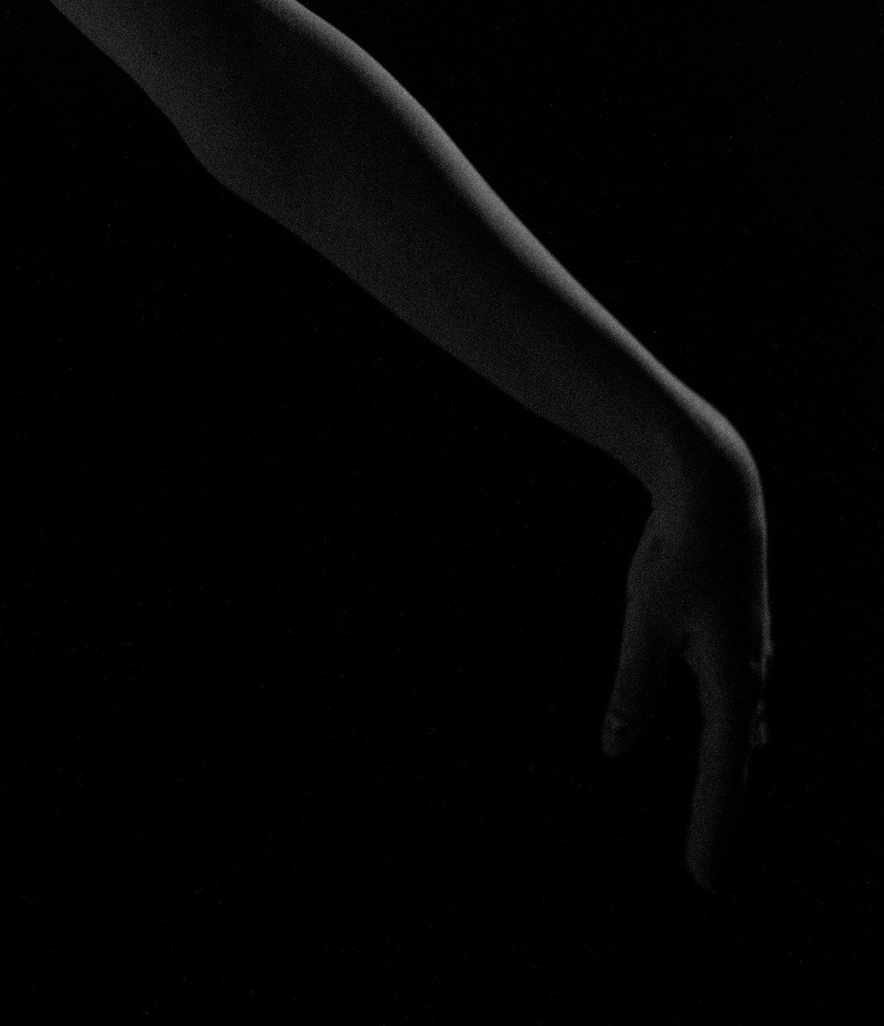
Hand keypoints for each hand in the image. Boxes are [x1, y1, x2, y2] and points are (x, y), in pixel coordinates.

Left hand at [603, 414, 771, 889]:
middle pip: (732, 764)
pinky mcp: (741, 633)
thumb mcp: (646, 619)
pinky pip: (741, 698)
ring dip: (727, 775)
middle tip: (707, 878)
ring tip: (719, 819)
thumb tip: (617, 749)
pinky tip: (752, 741)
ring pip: (739, 730)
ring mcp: (750, 655)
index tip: (703, 882)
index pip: (719, 775)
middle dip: (718, 816)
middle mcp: (750, 676)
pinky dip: (736, 730)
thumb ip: (633, 688)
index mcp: (731, 682)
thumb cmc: (680, 551)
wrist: (717, 487)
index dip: (710, 829)